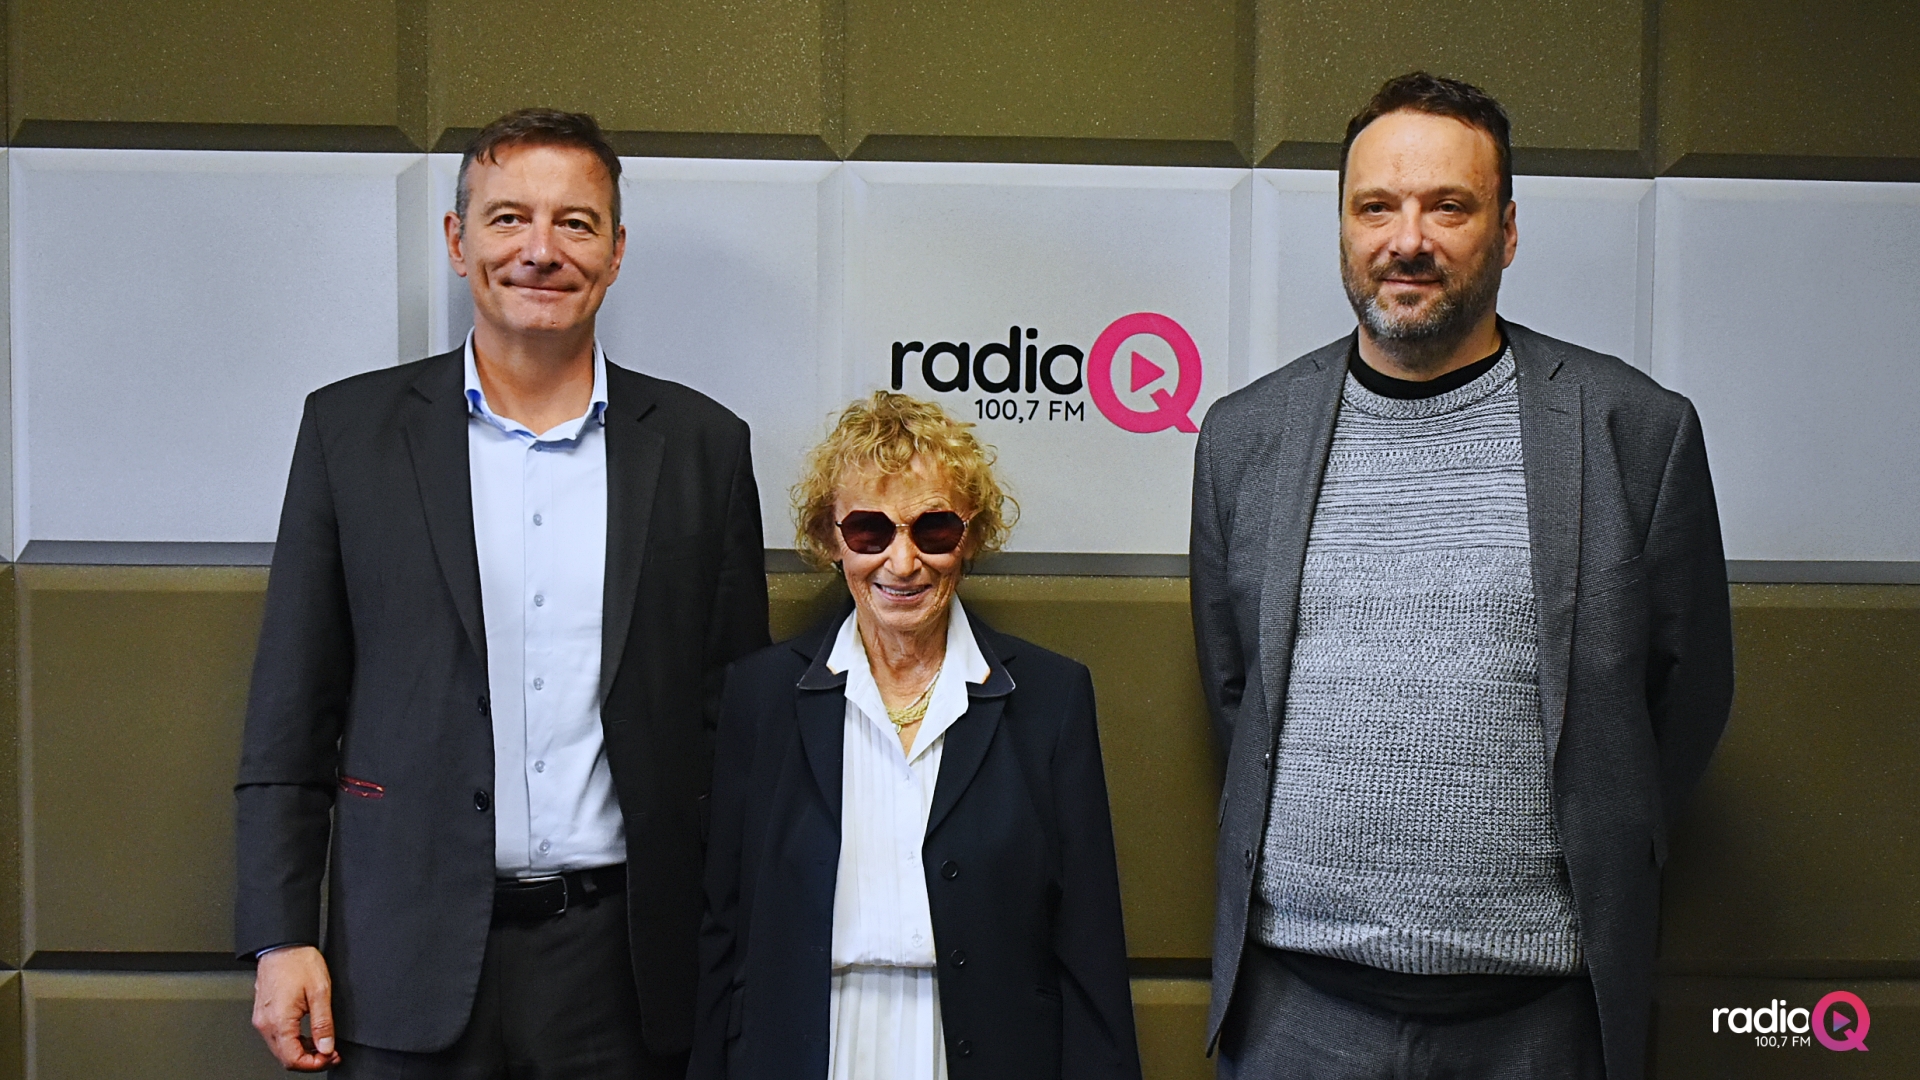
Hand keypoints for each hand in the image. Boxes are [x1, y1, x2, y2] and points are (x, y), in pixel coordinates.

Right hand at [252, 945, 340, 1070]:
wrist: (282, 945)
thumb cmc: (298, 962)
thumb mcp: (320, 991)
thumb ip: (323, 1023)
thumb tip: (327, 1047)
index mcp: (279, 1021)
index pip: (293, 1059)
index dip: (314, 1064)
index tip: (331, 1058)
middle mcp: (266, 1024)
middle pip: (285, 1058)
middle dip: (310, 1061)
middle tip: (331, 1053)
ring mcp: (263, 1019)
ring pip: (281, 1049)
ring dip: (303, 1052)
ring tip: (324, 1045)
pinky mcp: (264, 1014)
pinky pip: (278, 1037)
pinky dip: (294, 1041)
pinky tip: (310, 1035)